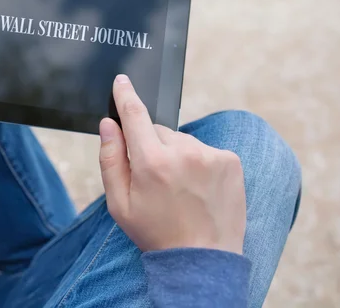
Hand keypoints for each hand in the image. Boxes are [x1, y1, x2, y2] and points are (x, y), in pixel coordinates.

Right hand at [99, 74, 245, 253]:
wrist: (202, 259)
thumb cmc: (156, 233)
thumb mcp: (119, 204)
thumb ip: (111, 159)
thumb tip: (109, 125)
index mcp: (151, 163)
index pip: (134, 115)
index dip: (125, 95)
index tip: (122, 80)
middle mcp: (183, 152)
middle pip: (157, 131)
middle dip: (151, 146)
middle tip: (154, 178)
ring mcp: (210, 155)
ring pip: (181, 140)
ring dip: (176, 154)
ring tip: (179, 188)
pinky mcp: (230, 160)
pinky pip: (204, 149)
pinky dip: (197, 161)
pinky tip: (197, 187)